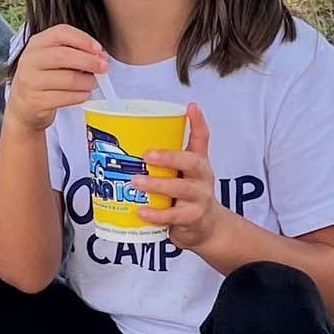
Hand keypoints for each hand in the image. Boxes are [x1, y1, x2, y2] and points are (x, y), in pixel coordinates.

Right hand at [6, 25, 106, 131]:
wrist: (24, 105)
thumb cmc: (44, 77)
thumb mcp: (52, 58)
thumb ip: (73, 51)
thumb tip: (100, 56)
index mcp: (36, 43)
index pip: (60, 33)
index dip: (83, 39)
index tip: (98, 49)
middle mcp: (30, 60)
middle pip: (64, 55)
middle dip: (89, 61)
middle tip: (103, 67)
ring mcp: (31, 81)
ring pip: (68, 78)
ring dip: (87, 81)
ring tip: (93, 82)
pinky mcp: (37, 100)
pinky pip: (67, 97)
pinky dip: (81, 95)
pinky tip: (83, 94)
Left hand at [132, 102, 225, 249]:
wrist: (205, 227)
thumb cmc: (186, 195)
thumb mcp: (180, 173)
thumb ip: (161, 158)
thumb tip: (128, 141)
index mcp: (197, 162)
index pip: (202, 138)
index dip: (198, 122)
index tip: (191, 106)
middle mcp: (201, 177)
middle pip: (191, 162)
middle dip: (169, 157)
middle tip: (147, 155)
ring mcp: (199, 197)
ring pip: (180, 188)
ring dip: (156, 185)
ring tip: (136, 181)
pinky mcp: (192, 217)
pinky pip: (173, 215)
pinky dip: (155, 214)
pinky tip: (140, 210)